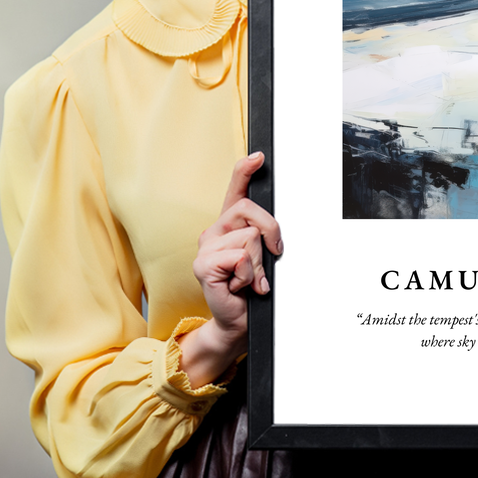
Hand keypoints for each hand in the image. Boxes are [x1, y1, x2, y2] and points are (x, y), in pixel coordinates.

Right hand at [178, 152, 282, 386]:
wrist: (238, 321)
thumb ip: (264, 237)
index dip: (245, 170)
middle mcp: (214, 231)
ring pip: (250, 237)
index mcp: (229, 225)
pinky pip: (240, 257)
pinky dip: (249, 275)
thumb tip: (274, 229)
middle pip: (250, 210)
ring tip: (250, 279)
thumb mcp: (263, 257)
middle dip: (271, 232)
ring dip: (259, 263)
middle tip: (272, 256)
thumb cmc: (252, 289)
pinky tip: (240, 286)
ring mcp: (206, 247)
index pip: (236, 190)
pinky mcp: (203, 265)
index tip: (259, 156)